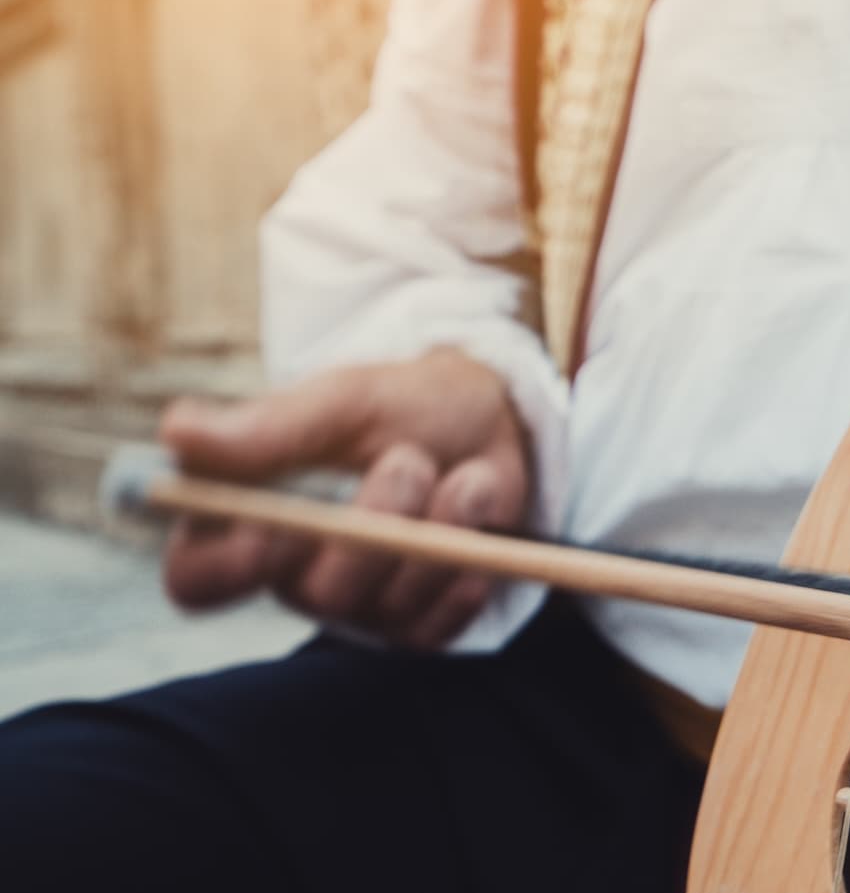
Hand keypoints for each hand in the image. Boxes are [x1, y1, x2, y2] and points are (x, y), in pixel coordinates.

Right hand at [160, 348, 529, 649]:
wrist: (493, 421)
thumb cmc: (401, 406)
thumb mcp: (342, 402)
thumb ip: (268, 427)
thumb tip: (176, 429)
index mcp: (247, 521)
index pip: (197, 578)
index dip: (229, 565)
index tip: (275, 525)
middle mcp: (294, 574)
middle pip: (312, 594)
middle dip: (374, 524)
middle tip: (409, 459)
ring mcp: (358, 606)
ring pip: (385, 605)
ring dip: (437, 529)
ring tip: (463, 473)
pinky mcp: (417, 624)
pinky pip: (436, 626)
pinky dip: (468, 569)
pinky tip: (480, 519)